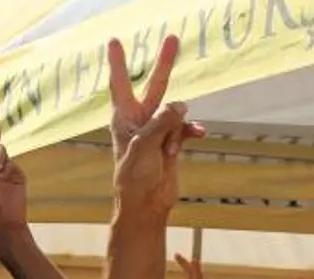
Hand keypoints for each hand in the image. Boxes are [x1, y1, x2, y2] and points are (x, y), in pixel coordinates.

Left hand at [106, 36, 203, 217]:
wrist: (146, 205)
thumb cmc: (134, 177)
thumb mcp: (144, 145)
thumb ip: (162, 121)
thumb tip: (182, 105)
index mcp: (123, 118)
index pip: (120, 82)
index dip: (118, 62)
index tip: (114, 42)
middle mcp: (139, 120)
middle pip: (155, 85)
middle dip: (165, 63)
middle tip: (173, 37)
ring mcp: (157, 131)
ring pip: (175, 113)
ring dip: (178, 128)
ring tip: (170, 148)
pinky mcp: (171, 142)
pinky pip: (185, 129)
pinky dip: (190, 132)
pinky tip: (199, 135)